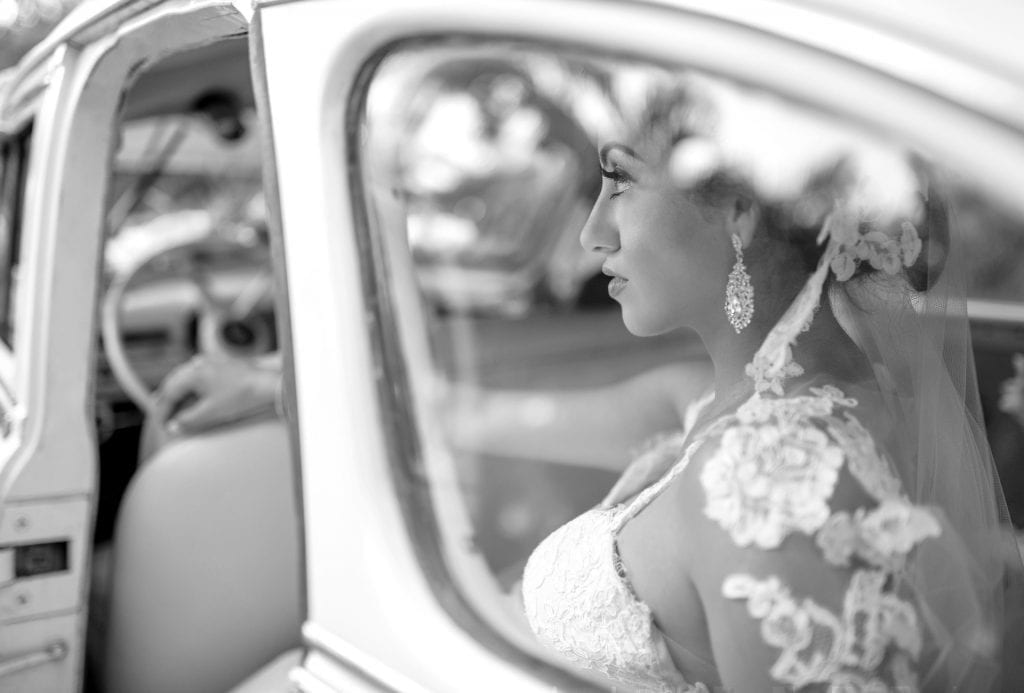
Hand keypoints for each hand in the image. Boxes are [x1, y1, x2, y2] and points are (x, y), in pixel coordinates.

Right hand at [151, 352, 282, 435]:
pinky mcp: (220, 364)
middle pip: (174, 382)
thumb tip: (173, 426)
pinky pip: (198, 375)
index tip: (161, 424)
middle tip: (163, 417)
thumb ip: (189, 420)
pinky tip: (194, 395)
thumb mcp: (211, 412)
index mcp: (193, 373)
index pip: (169, 392)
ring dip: (179, 393)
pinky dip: (192, 387)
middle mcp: (199, 364)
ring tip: (175, 408)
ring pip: (185, 378)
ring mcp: (210, 362)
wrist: (267, 385)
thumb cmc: (242, 395)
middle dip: (167, 400)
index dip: (163, 411)